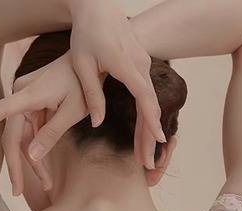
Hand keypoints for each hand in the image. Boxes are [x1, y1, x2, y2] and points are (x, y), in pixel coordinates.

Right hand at [0, 50, 88, 195]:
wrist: (89, 64)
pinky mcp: (34, 107)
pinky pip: (32, 133)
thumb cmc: (84, 85)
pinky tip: (46, 173)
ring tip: (48, 185)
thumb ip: (52, 134)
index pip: (1, 110)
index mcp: (29, 95)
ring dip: (33, 163)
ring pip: (24, 138)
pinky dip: (39, 150)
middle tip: (18, 191)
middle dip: (17, 165)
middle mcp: (22, 96)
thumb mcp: (72, 112)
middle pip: (13, 135)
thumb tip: (33, 156)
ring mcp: (27, 102)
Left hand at [67, 0, 165, 167]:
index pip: (144, 99)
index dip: (151, 122)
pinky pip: (147, 95)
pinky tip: (145, 133)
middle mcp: (141, 66)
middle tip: (149, 163)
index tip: (159, 141)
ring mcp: (144, 66)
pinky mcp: (142, 66)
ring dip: (148, 129)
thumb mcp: (82, 63)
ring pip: (150, 103)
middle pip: (150, 107)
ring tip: (145, 153)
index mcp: (125, 66)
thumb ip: (92, 95)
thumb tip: (98, 123)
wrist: (98, 7)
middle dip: (149, 137)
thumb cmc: (86, 33)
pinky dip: (147, 116)